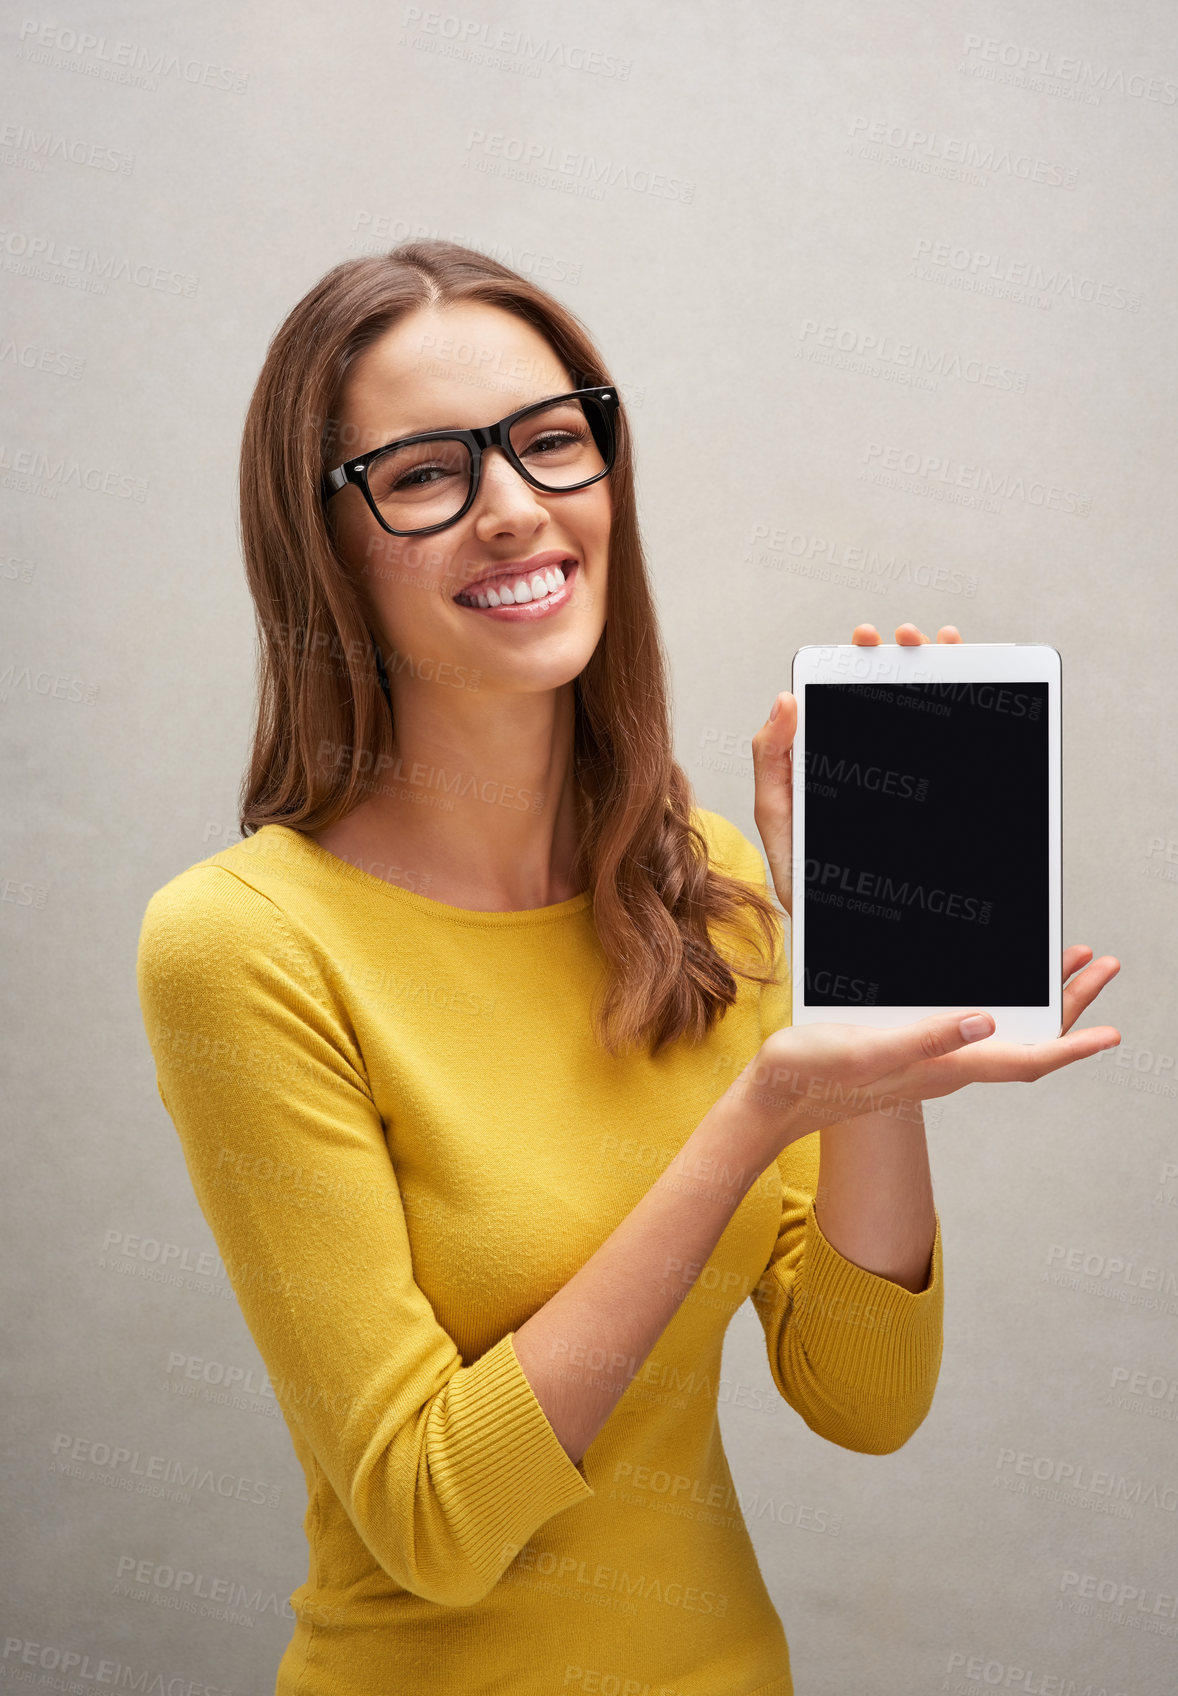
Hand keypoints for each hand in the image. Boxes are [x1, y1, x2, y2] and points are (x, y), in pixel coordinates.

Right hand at [735, 946, 1119, 1160]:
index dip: (1073, 1044)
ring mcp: (928, 1060)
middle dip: (1068, 1004)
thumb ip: (928, 1038)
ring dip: (1036, 1001)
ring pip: (1002, 1031)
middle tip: (1099, 965)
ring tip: (1060, 967)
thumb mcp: (870, 1048)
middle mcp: (946, 1066)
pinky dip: (996, 1003)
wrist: (774, 1097)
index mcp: (945, 1066)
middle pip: (1025, 1040)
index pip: (1027, 1059)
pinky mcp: (907, 1049)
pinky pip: (970, 1026)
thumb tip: (988, 1022)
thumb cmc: (814, 1073)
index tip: (1113, 1031)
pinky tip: (987, 988)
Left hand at [753, 621, 961, 914]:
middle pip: (894, 695)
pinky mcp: (931, 802)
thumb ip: (772, 759)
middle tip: (905, 638)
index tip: (863, 639)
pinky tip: (979, 695)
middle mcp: (872, 761)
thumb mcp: (777, 814)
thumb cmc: (803, 874)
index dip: (858, 661)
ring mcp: (905, 782)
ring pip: (932, 715)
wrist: (836, 926)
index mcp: (832, 756)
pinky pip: (959, 753)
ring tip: (943, 649)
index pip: (848, 697)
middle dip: (905, 656)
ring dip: (941, 673)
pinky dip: (971, 718)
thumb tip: (784, 701)